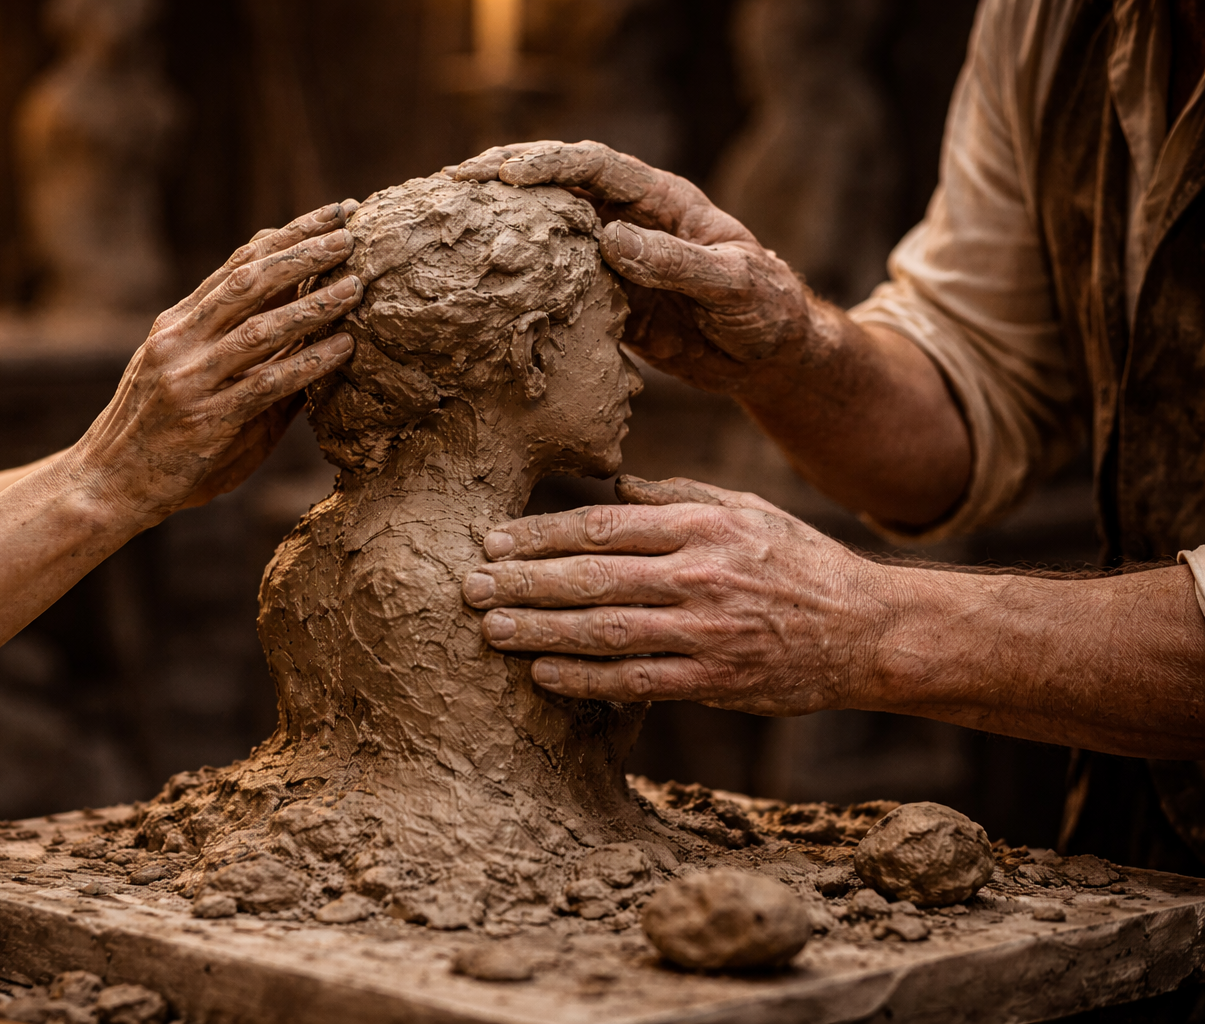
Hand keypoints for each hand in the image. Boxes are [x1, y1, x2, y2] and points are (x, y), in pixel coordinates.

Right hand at [70, 202, 362, 522]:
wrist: (104, 486)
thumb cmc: (158, 439)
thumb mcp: (193, 381)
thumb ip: (241, 354)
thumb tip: (311, 333)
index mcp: (177, 324)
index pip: (238, 264)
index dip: (288, 235)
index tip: (332, 215)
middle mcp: (180, 339)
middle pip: (250, 280)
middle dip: (304, 251)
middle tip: (352, 233)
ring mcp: (190, 377)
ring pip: (259, 327)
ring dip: (313, 303)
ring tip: (357, 286)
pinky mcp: (205, 418)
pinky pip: (266, 383)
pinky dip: (308, 363)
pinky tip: (344, 349)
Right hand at [448, 141, 811, 394]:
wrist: (769, 356)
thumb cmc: (765, 307)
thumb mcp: (731, 283)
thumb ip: (675, 263)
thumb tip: (609, 240)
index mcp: (662, 202)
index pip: (597, 169)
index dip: (550, 165)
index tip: (506, 173)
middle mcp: (631, 223)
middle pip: (560, 190)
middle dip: (507, 181)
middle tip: (453, 184)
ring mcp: (615, 263)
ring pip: (550, 237)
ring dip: (505, 231)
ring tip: (451, 228)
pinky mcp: (606, 302)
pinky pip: (557, 288)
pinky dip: (522, 285)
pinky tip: (482, 289)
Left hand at [461, 476, 887, 714]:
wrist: (867, 630)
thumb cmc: (798, 562)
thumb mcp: (745, 510)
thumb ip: (677, 496)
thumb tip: (613, 486)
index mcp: (704, 526)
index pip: (602, 525)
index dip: (540, 535)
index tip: (492, 541)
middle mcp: (701, 576)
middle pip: (593, 577)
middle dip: (523, 583)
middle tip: (470, 587)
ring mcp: (707, 633)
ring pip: (605, 632)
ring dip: (540, 632)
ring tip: (490, 629)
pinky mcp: (715, 682)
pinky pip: (636, 681)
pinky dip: (585, 679)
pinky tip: (543, 674)